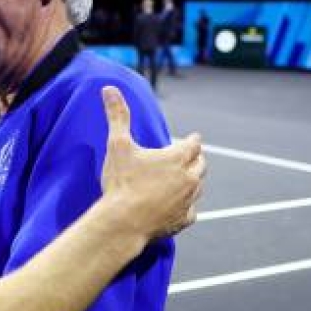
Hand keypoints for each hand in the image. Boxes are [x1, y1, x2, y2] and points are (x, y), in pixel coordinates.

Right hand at [99, 86, 204, 240]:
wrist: (122, 222)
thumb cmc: (121, 182)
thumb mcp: (118, 145)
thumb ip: (117, 115)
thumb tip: (109, 88)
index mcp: (177, 158)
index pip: (194, 144)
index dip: (192, 140)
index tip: (193, 138)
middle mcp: (188, 178)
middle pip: (201, 164)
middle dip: (196, 159)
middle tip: (191, 157)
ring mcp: (187, 201)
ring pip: (199, 187)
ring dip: (193, 180)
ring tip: (186, 178)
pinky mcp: (183, 220)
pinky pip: (191, 210)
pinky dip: (187, 205)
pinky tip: (180, 205)